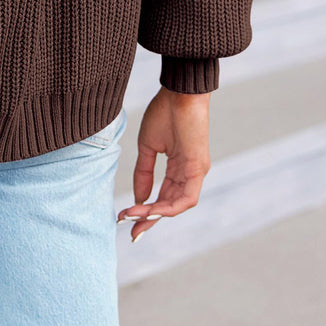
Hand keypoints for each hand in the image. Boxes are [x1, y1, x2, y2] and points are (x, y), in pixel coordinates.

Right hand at [116, 85, 211, 242]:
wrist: (179, 92)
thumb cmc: (164, 112)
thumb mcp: (148, 145)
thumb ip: (143, 172)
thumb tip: (138, 197)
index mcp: (178, 168)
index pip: (162, 196)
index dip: (146, 210)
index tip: (126, 220)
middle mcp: (189, 175)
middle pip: (169, 205)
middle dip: (149, 220)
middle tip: (132, 233)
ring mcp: (196, 172)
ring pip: (177, 205)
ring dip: (156, 214)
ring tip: (135, 217)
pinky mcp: (199, 168)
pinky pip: (186, 197)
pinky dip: (170, 206)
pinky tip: (153, 209)